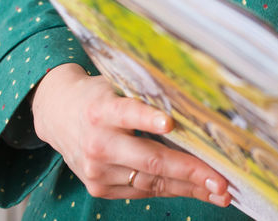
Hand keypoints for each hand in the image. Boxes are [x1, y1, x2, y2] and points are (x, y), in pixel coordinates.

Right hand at [31, 63, 230, 204]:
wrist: (57, 114)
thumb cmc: (100, 96)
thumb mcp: (117, 84)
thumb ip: (146, 94)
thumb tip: (195, 101)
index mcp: (103, 110)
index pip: (128, 113)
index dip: (148, 119)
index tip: (170, 124)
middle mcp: (98, 143)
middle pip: (150, 159)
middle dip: (190, 171)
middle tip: (221, 181)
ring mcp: (97, 170)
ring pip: (151, 180)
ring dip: (189, 188)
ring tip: (219, 193)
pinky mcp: (99, 187)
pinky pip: (143, 190)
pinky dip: (172, 190)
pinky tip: (198, 191)